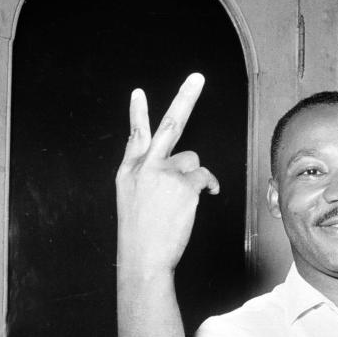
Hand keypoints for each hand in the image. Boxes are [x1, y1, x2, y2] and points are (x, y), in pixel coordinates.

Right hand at [116, 73, 219, 274]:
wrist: (143, 258)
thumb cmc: (140, 235)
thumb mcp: (132, 200)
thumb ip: (148, 177)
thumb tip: (178, 166)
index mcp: (129, 171)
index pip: (135, 135)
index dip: (138, 113)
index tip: (139, 93)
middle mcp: (146, 166)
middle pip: (170, 125)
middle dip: (185, 97)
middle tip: (197, 78)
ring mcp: (165, 174)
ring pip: (193, 160)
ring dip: (195, 176)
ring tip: (185, 199)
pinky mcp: (184, 185)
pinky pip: (205, 177)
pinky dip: (208, 186)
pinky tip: (202, 199)